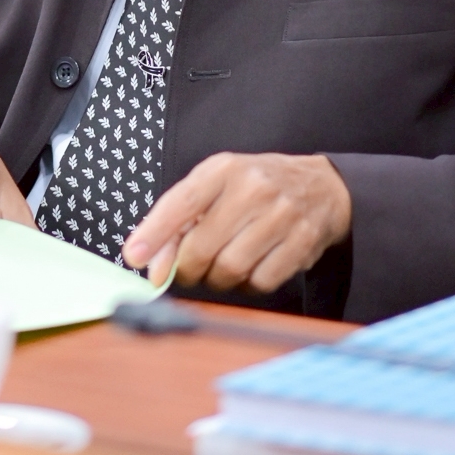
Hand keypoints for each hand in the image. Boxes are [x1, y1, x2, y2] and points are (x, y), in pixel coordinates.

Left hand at [122, 152, 350, 292]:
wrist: (321, 186)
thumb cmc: (254, 188)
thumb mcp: (215, 187)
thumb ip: (179, 220)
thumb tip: (153, 266)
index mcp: (223, 169)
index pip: (181, 203)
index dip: (154, 234)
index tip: (134, 257)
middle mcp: (252, 189)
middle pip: (203, 247)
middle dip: (188, 268)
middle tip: (189, 270)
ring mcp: (281, 216)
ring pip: (230, 268)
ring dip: (217, 279)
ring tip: (220, 267)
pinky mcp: (303, 242)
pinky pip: (261, 281)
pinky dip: (248, 284)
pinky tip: (250, 269)